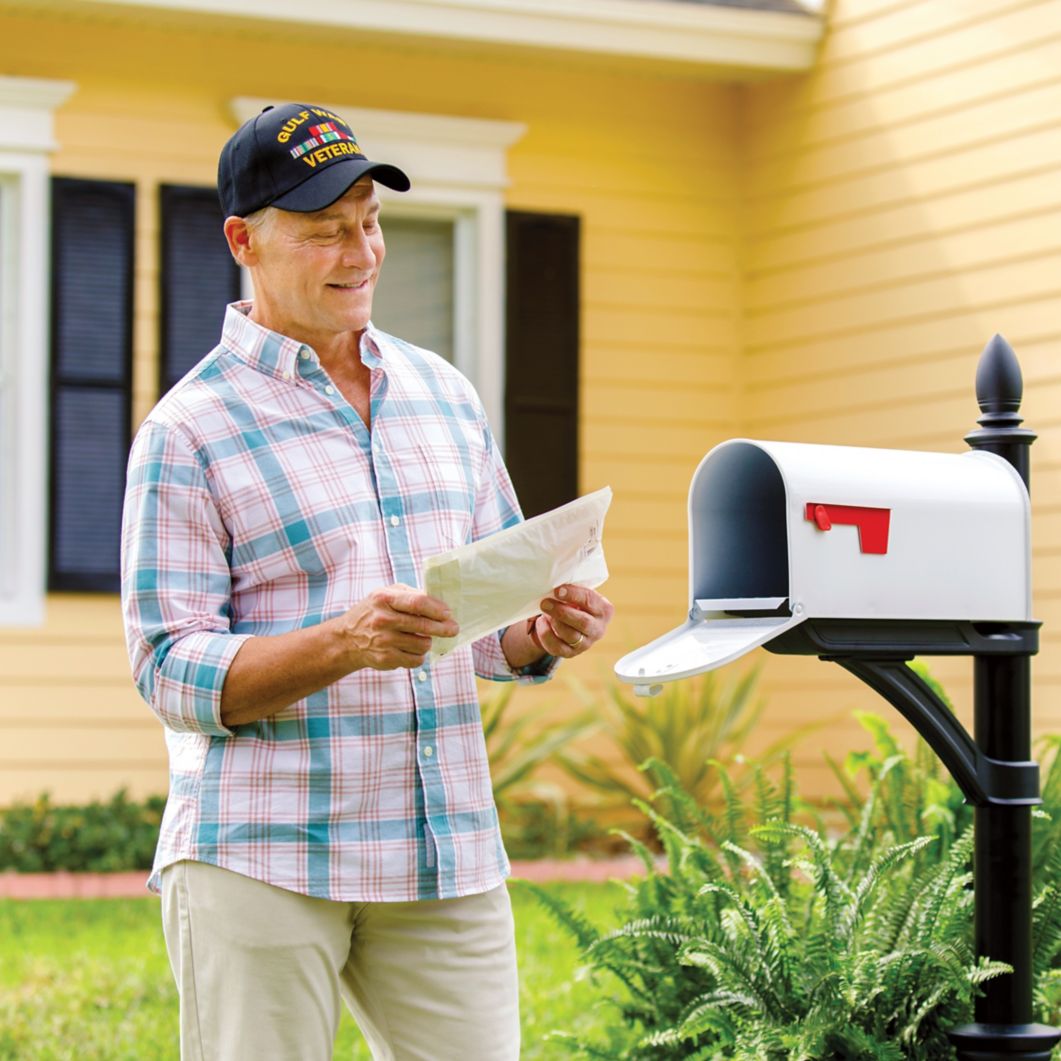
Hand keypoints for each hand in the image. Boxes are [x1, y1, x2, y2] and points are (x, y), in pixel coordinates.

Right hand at [337, 584, 458, 670]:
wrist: (346, 639)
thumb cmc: (373, 613)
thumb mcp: (386, 595)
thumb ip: (411, 595)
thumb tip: (440, 604)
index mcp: (384, 599)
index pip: (418, 602)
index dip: (437, 609)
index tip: (448, 614)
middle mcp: (383, 619)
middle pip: (423, 625)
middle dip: (443, 628)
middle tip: (453, 629)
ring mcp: (384, 641)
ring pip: (423, 644)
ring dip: (427, 642)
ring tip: (422, 638)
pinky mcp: (386, 659)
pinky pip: (416, 660)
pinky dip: (419, 655)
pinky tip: (412, 649)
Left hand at [533, 584, 613, 658]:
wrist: (566, 622)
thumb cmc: (573, 602)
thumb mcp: (577, 593)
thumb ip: (571, 589)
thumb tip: (555, 581)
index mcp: (604, 610)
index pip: (591, 601)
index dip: (573, 595)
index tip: (557, 590)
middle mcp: (599, 629)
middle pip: (583, 622)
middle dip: (561, 611)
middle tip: (545, 602)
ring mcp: (586, 643)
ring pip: (570, 635)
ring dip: (554, 622)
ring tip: (544, 611)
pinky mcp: (572, 653)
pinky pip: (557, 647)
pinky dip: (546, 634)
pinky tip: (541, 623)